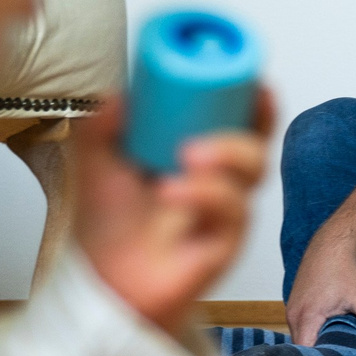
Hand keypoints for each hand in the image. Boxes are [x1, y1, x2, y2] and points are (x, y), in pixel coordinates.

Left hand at [75, 90, 274, 338]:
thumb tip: (117, 95)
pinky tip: (173, 191)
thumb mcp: (96, 163)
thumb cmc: (109, 224)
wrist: (104, 277)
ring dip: (229, 153)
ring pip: (254, 172)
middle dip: (252, 121)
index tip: (253, 79)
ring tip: (188, 154)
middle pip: (258, 141)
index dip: (253, 99)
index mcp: (198, 154)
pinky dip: (205, 195)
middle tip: (218, 109)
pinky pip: (233, 211)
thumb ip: (101, 127)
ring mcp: (226, 210)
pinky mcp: (227, 240)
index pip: (238, 121)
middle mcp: (220, 180)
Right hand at [286, 226, 355, 345]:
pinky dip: (311, 334)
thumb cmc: (343, 269)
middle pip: (302, 349)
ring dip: (315, 345)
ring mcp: (291, 310)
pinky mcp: (294, 306)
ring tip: (334, 354)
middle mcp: (293, 316)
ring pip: (300, 338)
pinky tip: (327, 337)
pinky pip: (300, 328)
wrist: (331, 245)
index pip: (307, 353)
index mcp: (307, 317)